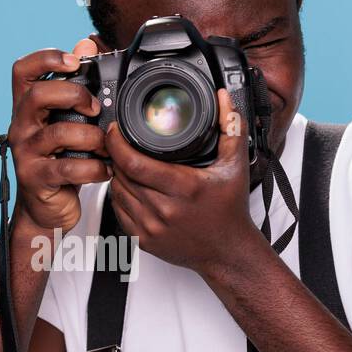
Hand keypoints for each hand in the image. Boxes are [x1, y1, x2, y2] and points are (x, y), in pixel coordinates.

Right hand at [6, 38, 111, 232]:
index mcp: (27, 108)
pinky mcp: (36, 178)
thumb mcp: (66, 121)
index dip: (45, 58)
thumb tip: (86, 42)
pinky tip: (105, 170)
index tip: (73, 61)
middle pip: (37, 96)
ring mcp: (25, 153)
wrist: (46, 208)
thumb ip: (74, 85)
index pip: (21, 71)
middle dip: (72, 95)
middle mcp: (20, 126)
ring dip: (90, 137)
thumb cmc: (59, 160)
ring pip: (57, 134)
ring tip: (105, 146)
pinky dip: (94, 169)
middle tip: (94, 108)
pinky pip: (68, 169)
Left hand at [105, 89, 262, 274]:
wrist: (227, 252)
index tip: (115, 131)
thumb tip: (224, 99)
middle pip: (122, 175)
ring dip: (116, 175)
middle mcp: (165, 210)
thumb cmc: (230, 211)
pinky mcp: (144, 241)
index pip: (135, 163)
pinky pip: (119, 213)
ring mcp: (152, 228)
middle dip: (116, 155)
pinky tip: (128, 187)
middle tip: (119, 142)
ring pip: (118, 193)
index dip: (117, 143)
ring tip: (124, 163)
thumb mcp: (235, 165)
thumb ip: (231, 127)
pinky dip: (120, 197)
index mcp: (183, 188)